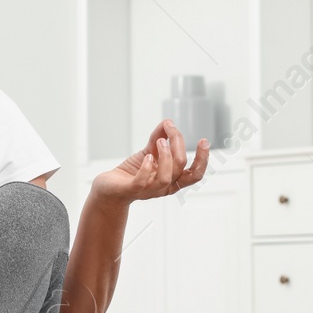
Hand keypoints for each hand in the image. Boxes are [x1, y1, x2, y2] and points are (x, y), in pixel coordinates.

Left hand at [93, 119, 208, 203]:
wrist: (109, 189)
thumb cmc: (132, 173)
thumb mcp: (148, 152)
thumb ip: (159, 138)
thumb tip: (168, 122)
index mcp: (172, 180)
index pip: (194, 174)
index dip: (202, 159)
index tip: (204, 140)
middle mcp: (163, 187)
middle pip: (181, 169)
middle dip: (178, 145)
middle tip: (170, 130)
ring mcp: (148, 190)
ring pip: (166, 177)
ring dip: (165, 155)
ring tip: (160, 141)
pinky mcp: (131, 190)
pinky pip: (142, 181)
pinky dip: (147, 168)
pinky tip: (147, 156)